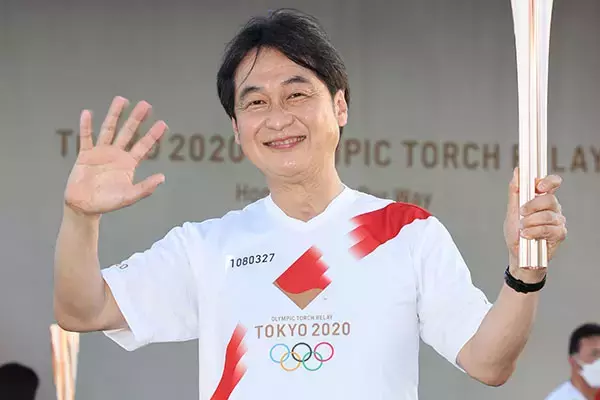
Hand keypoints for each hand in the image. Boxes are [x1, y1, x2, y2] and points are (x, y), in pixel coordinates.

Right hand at [64, 96, 166, 216]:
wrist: (84, 206)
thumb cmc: (107, 202)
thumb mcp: (129, 197)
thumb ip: (145, 188)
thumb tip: (162, 178)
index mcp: (129, 163)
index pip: (143, 146)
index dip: (152, 135)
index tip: (162, 123)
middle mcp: (117, 154)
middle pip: (128, 132)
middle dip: (136, 119)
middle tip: (146, 104)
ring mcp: (101, 152)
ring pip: (109, 129)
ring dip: (114, 115)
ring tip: (121, 99)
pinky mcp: (85, 154)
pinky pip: (86, 138)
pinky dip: (86, 126)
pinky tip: (88, 113)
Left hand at [503, 168, 566, 281]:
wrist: (519, 255)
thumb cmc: (516, 233)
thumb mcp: (512, 211)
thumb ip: (514, 192)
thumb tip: (517, 171)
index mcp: (542, 199)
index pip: (552, 183)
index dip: (548, 181)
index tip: (538, 186)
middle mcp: (552, 208)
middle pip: (549, 199)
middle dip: (532, 206)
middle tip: (522, 213)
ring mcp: (558, 221)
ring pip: (548, 215)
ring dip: (530, 222)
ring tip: (522, 229)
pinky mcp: (560, 234)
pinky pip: (549, 229)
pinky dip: (534, 232)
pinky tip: (527, 236)